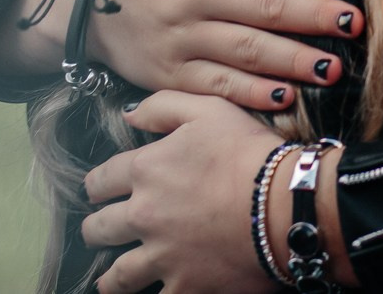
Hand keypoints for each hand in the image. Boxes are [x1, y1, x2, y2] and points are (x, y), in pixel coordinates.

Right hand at [0, 0, 363, 109]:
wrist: (90, 2)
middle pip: (267, 6)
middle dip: (314, 15)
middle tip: (356, 24)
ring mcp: (186, 36)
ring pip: (247, 51)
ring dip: (293, 61)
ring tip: (333, 68)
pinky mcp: (172, 72)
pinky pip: (218, 84)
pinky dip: (252, 92)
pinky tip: (285, 98)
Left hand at [82, 92, 282, 293]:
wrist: (285, 203)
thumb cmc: (251, 152)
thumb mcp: (210, 109)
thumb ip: (163, 106)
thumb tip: (128, 116)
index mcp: (146, 171)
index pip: (100, 181)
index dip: (97, 186)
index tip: (99, 192)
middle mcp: (143, 216)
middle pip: (99, 229)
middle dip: (96, 230)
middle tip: (100, 232)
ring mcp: (161, 257)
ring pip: (117, 277)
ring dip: (111, 278)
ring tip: (110, 280)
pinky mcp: (185, 287)